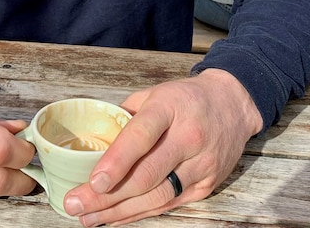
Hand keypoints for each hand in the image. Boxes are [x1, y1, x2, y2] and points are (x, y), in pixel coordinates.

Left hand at [62, 68, 261, 226]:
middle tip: (75, 205)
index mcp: (170, 107)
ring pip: (157, 196)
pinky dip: (140, 214)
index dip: (117, 161)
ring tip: (88, 218)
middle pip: (146, 174)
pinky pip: (169, 204)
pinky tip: (116, 218)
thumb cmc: (187, 98)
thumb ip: (126, 115)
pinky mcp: (207, 185)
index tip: (94, 181)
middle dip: (107, 195)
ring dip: (119, 211)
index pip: (142, 136)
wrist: (234, 104)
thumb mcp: (155, 93)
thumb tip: (94, 140)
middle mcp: (188, 137)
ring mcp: (201, 164)